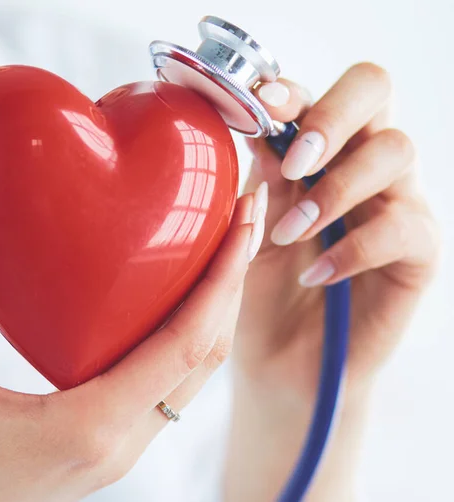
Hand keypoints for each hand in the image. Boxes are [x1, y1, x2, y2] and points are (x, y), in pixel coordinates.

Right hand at [0, 188, 265, 501]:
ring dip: (217, 308)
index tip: (244, 218)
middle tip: (245, 215)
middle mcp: (122, 440)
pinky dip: (186, 333)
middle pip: (207, 354)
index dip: (224, 276)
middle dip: (234, 281)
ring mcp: (119, 446)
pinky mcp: (105, 442)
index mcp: (92, 427)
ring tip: (222, 247)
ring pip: (194, 372)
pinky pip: (167, 381)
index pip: (187, 341)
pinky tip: (171, 298)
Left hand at [226, 63, 439, 500]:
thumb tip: (261, 130)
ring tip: (293, 234)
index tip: (262, 107)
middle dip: (330, 117)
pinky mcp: (418, 251)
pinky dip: (356, 248)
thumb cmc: (261, 290)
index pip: (319, 94)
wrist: (283, 360)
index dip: (294, 91)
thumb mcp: (251, 231)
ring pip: (396, 151)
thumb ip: (262, 182)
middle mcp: (360, 164)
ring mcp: (395, 202)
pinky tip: (318, 274)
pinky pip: (405, 227)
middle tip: (294, 163)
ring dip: (336, 190)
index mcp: (316, 151)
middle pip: (374, 90)